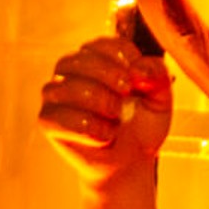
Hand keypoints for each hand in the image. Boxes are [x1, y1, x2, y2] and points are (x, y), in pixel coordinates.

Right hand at [36, 31, 171, 188]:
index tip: (140, 83)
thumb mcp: (160, 99)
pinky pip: (60, 117)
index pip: (110, 45)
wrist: (130, 162)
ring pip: (69, 86)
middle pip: (83, 59)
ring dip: (100, 102)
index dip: (128, 62)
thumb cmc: (141, 127)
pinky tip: (105, 135)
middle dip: (110, 76)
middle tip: (126, 95)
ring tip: (115, 118)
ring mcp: (56, 93)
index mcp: (100, 56)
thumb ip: (157, 76)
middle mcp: (72, 69)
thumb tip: (138, 69)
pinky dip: (89, 128)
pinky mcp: (48, 120)